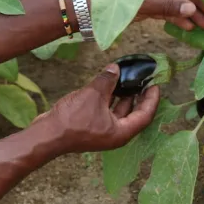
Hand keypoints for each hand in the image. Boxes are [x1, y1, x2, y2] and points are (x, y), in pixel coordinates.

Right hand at [46, 64, 160, 152]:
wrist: (48, 134)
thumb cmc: (73, 120)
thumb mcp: (94, 95)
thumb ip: (107, 81)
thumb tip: (115, 69)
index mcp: (122, 132)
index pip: (145, 115)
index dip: (152, 99)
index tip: (155, 84)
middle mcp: (115, 134)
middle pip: (134, 114)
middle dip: (139, 96)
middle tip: (144, 80)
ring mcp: (103, 131)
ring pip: (119, 112)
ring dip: (124, 96)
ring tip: (127, 78)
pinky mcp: (92, 127)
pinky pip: (106, 111)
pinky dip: (110, 99)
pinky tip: (108, 85)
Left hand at [134, 0, 203, 30]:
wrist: (95, 12)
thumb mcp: (144, 2)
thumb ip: (167, 4)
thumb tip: (191, 9)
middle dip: (197, 3)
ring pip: (176, 1)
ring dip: (189, 13)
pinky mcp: (149, 5)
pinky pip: (166, 10)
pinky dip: (176, 18)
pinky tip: (188, 27)